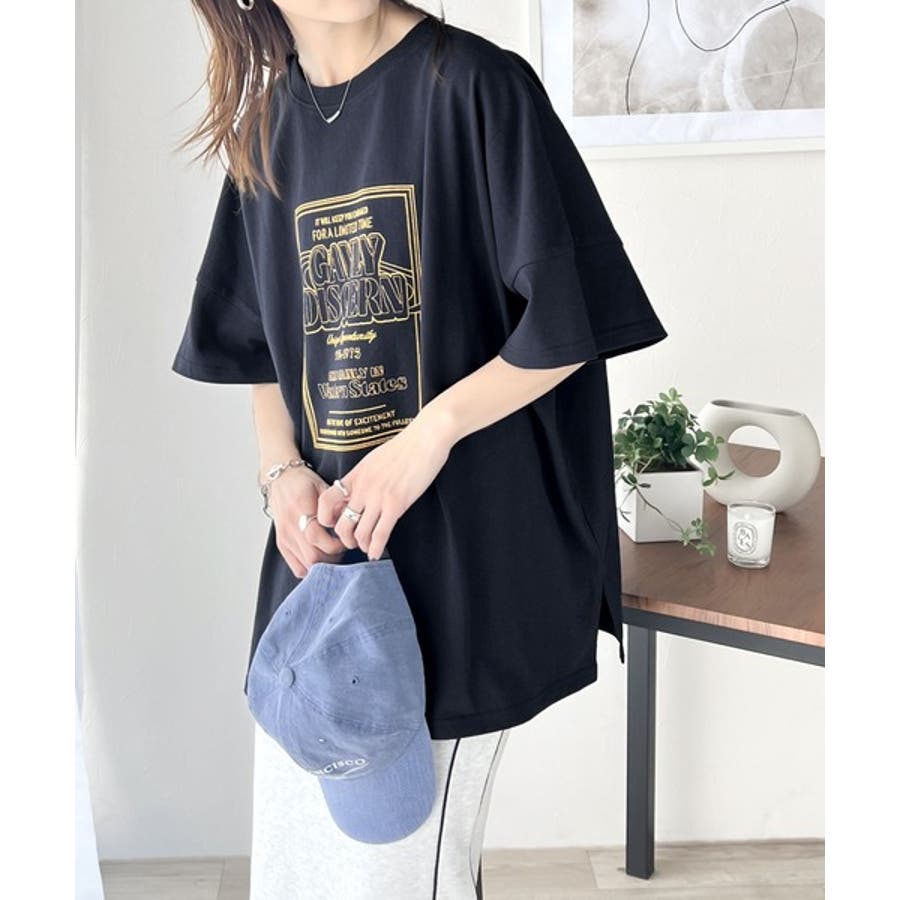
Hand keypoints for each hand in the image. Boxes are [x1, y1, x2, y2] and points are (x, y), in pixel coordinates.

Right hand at [267, 465, 346, 577]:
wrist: (280, 479)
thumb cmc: (304, 482)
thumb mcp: (323, 486)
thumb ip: (337, 504)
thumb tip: (353, 520)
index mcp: (300, 508)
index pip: (317, 537)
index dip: (336, 544)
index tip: (347, 540)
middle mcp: (290, 526)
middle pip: (312, 556)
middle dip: (333, 558)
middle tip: (343, 550)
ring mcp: (284, 537)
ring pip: (305, 565)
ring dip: (324, 565)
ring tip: (334, 554)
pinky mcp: (282, 544)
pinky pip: (297, 567)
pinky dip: (311, 569)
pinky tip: (321, 560)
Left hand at [316, 410, 456, 559]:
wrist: (425, 438)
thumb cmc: (405, 446)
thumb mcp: (375, 459)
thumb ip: (365, 476)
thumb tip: (361, 488)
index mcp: (355, 475)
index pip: (326, 501)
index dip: (325, 517)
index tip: (336, 523)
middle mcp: (362, 488)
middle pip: (341, 523)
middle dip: (345, 539)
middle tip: (353, 542)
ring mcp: (378, 497)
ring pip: (360, 533)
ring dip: (362, 545)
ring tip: (367, 548)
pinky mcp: (396, 504)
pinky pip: (380, 534)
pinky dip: (376, 548)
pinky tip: (377, 553)